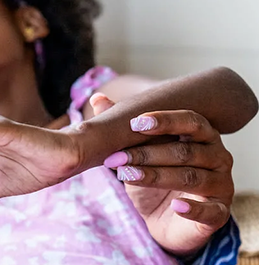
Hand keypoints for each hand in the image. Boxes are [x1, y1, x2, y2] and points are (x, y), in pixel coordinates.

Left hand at [92, 94, 233, 256]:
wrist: (163, 221)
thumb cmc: (154, 180)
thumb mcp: (136, 153)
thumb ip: (121, 127)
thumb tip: (97, 98)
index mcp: (202, 136)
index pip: (189, 121)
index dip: (164, 121)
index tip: (135, 124)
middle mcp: (218, 156)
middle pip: (185, 151)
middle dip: (147, 154)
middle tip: (115, 158)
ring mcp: (222, 185)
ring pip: (191, 177)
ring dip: (156, 176)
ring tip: (126, 175)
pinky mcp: (220, 212)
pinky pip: (210, 210)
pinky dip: (193, 208)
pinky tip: (176, 206)